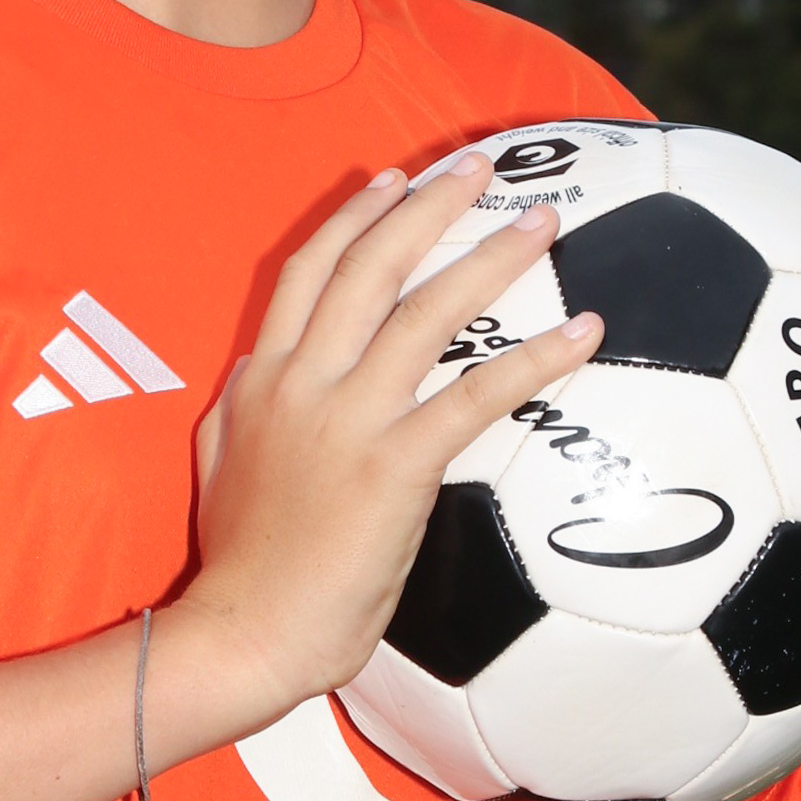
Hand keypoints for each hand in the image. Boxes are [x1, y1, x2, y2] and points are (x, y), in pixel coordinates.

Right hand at [176, 156, 602, 723]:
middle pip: (371, 266)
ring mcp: (349, 420)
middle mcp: (304, 382)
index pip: (309, 270)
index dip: (355, 217)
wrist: (247, 632)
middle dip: (429, 206)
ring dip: (490, 258)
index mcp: (262, 378)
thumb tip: (258, 366)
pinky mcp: (395, 467)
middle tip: (480, 168)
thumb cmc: (242, 563)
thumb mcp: (219, 461)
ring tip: (541, 221)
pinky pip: (477, 397)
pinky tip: (582, 332)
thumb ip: (240, 406)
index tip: (395, 179)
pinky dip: (534, 359)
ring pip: (427, 313)